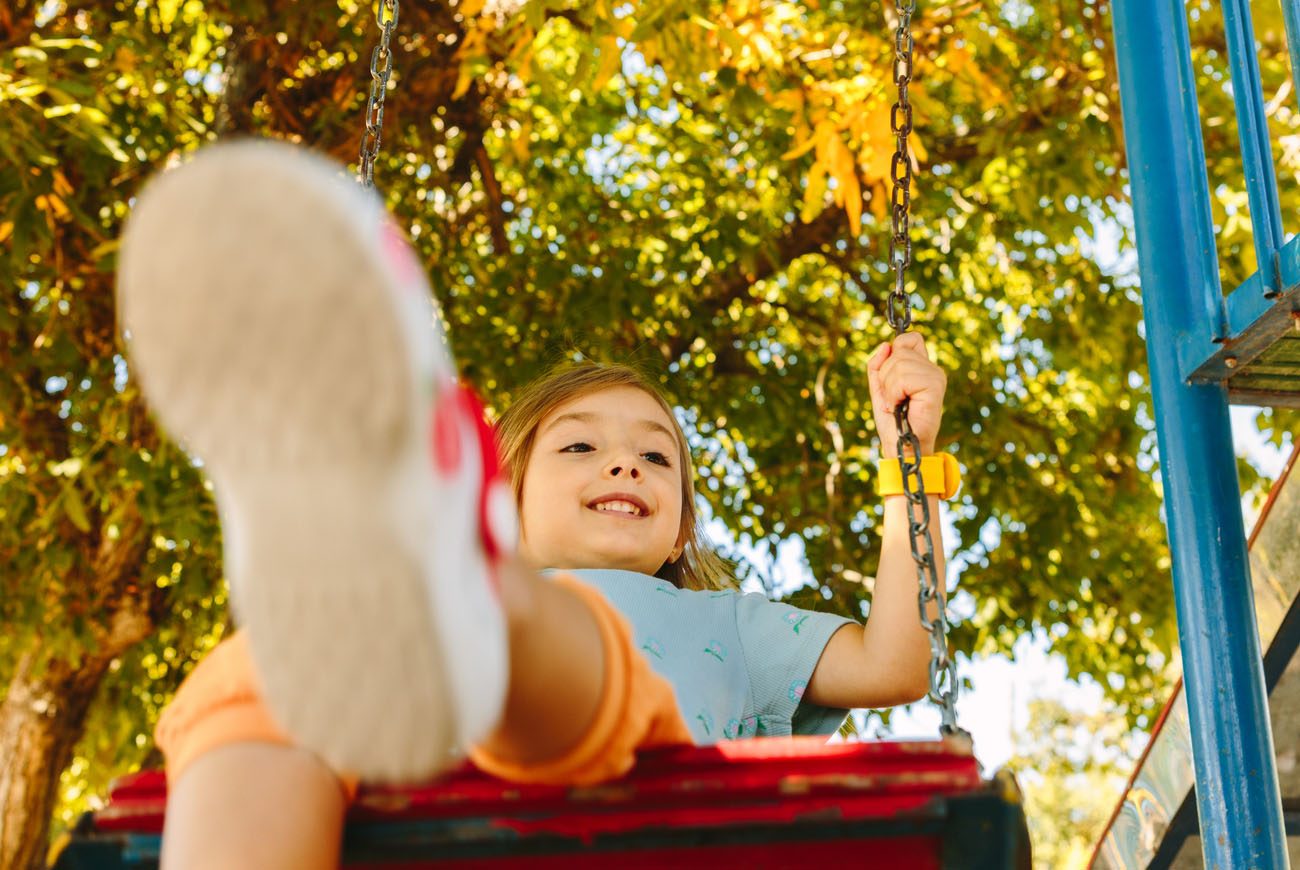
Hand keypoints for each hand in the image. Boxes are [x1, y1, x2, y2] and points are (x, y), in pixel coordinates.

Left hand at [867, 333, 946, 457]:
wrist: (902, 444)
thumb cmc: (893, 420)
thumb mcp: (879, 388)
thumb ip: (878, 366)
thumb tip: (885, 345)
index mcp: (922, 367)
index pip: (910, 339)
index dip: (896, 349)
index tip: (890, 374)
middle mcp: (932, 369)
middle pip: (899, 351)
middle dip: (885, 376)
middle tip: (892, 398)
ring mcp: (936, 376)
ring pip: (899, 364)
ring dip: (889, 388)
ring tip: (896, 404)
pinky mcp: (935, 386)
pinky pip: (904, 378)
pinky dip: (894, 394)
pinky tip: (900, 407)